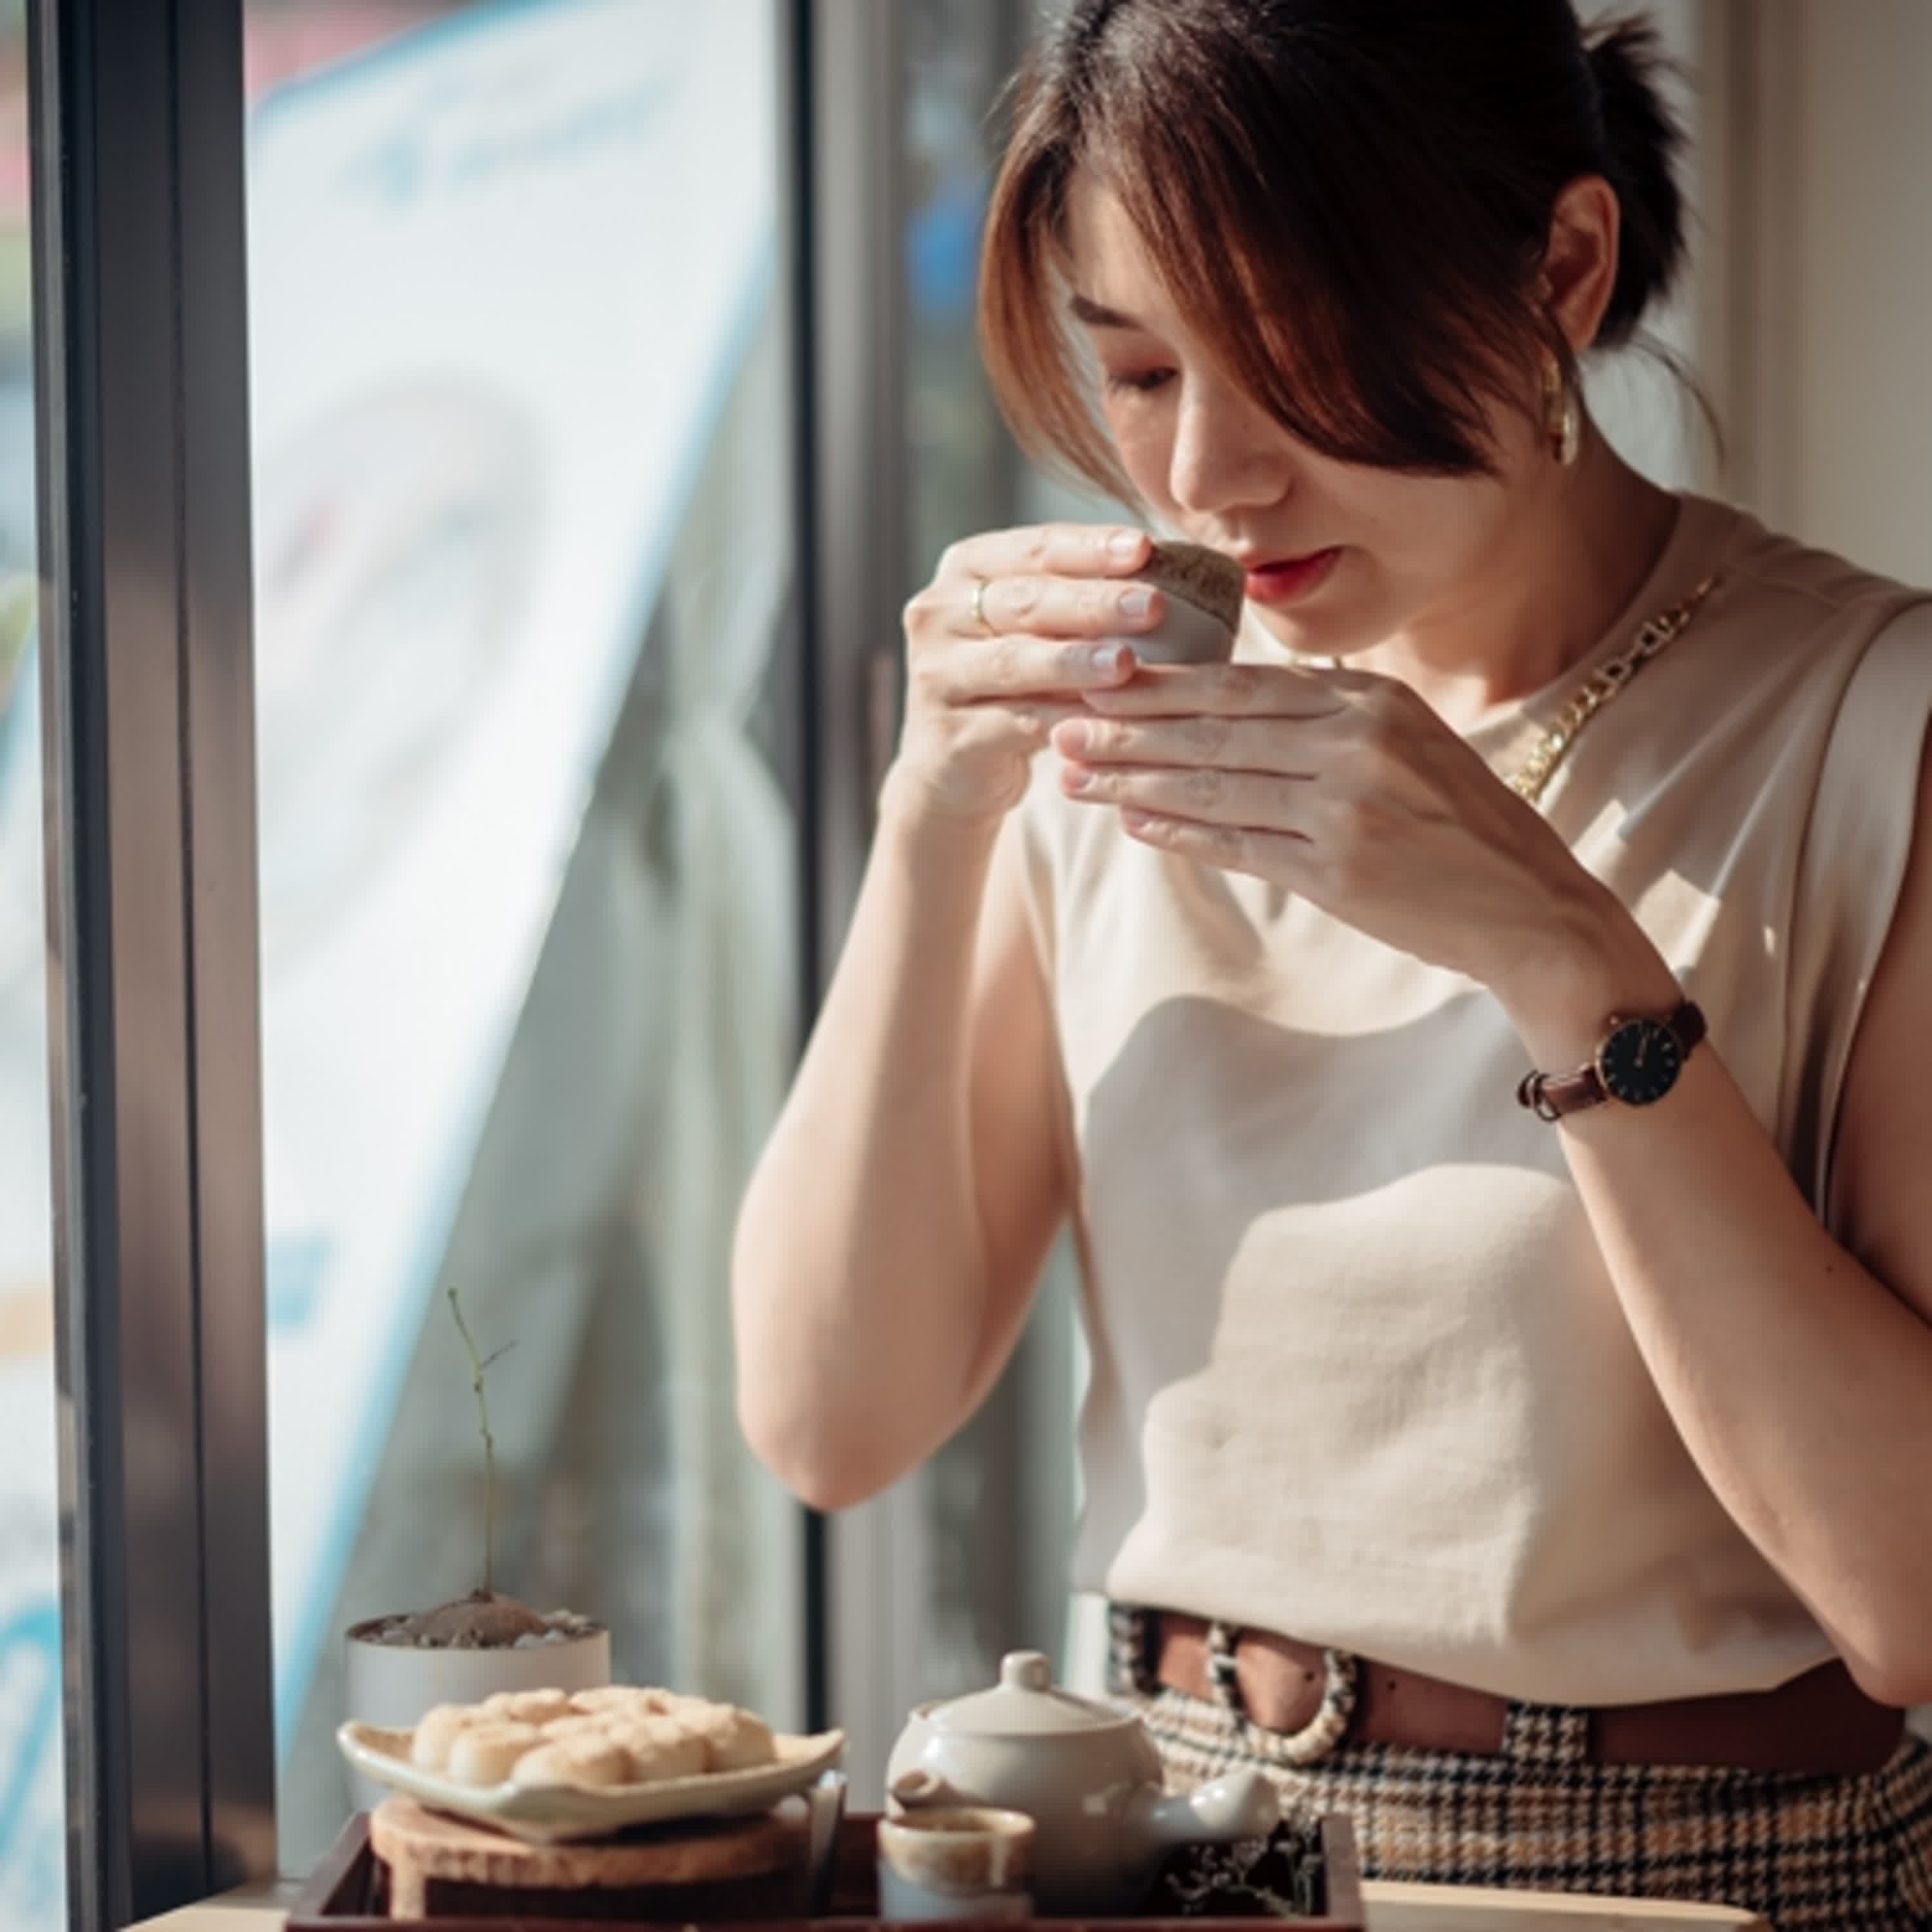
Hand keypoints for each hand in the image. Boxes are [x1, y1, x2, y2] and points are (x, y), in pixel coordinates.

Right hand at [886, 523, 1167, 827]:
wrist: (953, 764)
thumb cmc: (1014, 682)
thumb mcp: (1037, 630)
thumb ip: (1081, 598)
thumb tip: (1179, 572)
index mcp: (966, 568)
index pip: (1034, 547)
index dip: (1090, 548)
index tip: (1145, 547)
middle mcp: (939, 613)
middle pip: (1025, 602)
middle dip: (1093, 603)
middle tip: (1154, 605)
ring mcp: (936, 673)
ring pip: (1015, 663)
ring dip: (1075, 663)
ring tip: (1127, 665)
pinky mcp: (948, 732)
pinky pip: (1015, 723)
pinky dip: (1062, 721)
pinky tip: (1104, 720)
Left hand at [1049, 658, 1641, 998]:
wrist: (1534, 910)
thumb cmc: (1464, 828)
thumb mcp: (1410, 743)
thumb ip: (1330, 719)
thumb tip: (1230, 705)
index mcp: (1374, 699)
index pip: (1242, 683)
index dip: (1162, 684)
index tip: (1100, 679)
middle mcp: (1358, 743)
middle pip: (1215, 727)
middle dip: (1129, 727)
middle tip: (1061, 725)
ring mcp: (1347, 808)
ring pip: (1216, 784)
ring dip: (1136, 781)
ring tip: (1077, 776)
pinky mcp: (1338, 873)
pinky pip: (1239, 846)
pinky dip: (1181, 833)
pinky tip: (1134, 824)